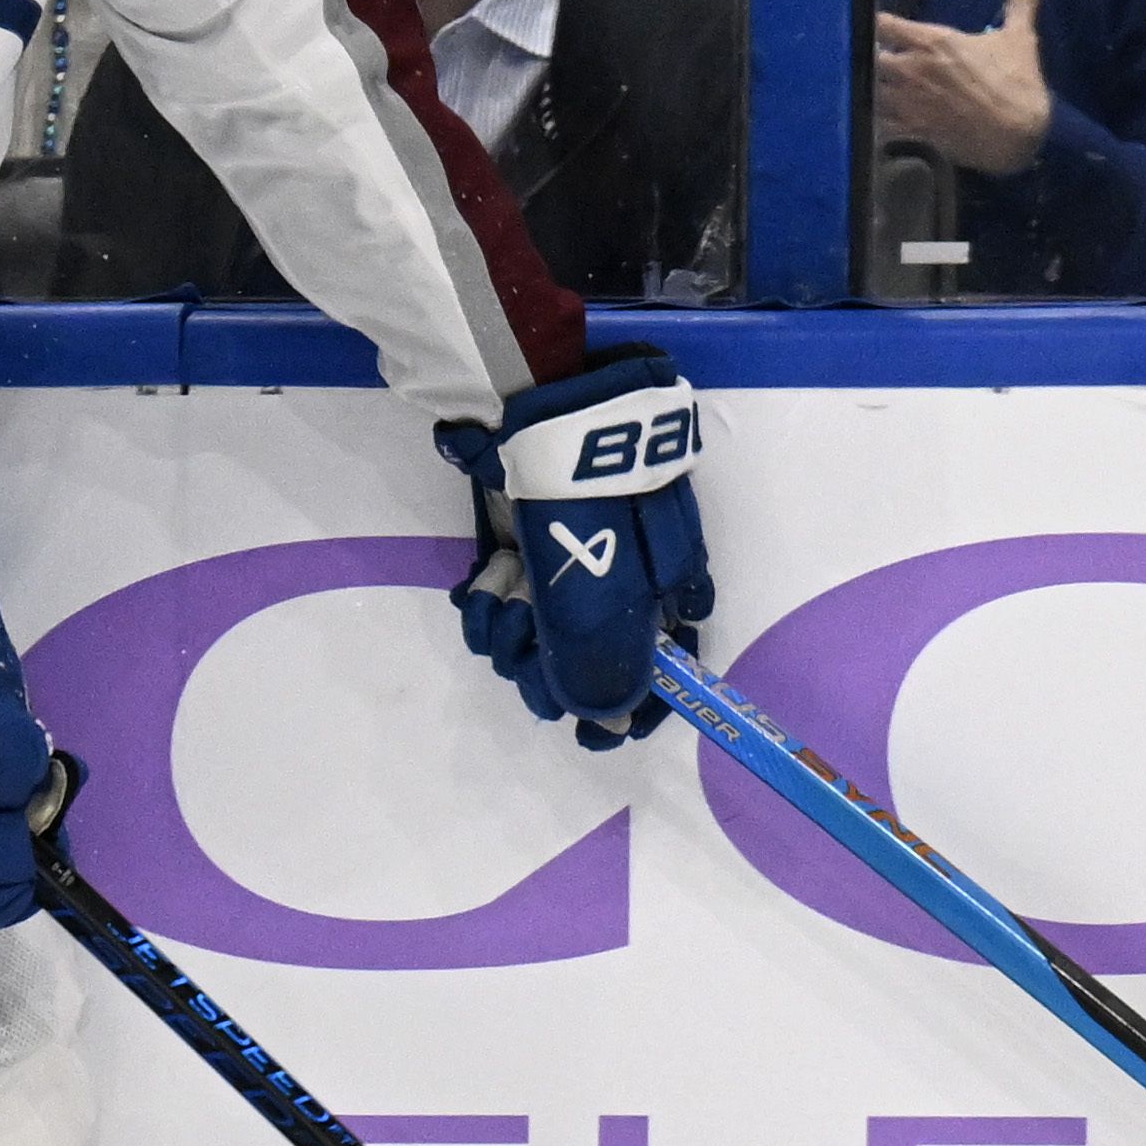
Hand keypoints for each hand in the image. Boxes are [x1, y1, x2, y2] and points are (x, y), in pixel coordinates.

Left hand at [438, 348, 711, 750]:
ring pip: (537, 640)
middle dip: (549, 671)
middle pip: (585, 664)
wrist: (540, 408)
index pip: (658, 670)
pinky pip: (502, 604)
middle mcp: (616, 586)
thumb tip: (610, 720)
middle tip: (527, 654)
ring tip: (505, 605)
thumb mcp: (606, 582)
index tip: (594, 737)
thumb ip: (605, 656)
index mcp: (659, 591)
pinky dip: (489, 605)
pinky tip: (487, 588)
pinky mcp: (519, 551)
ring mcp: (566, 567)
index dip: (630, 711)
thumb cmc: (587, 492)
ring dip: (512, 636)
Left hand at [874, 0, 1056, 174]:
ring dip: (870, 87)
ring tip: (880, 90)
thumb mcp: (1020, 38)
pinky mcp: (907, 134)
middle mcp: (911, 70)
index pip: (882, 23)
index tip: (880, 28)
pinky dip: (873, 119)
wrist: (1018, 139)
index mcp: (932, 42)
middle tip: (883, 62)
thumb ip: (1020, 1)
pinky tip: (882, 119)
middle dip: (872, 57)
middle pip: (869, 56)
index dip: (877, 25)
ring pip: (866, 90)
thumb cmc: (1019, 85)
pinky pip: (874, 123)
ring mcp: (906, 104)